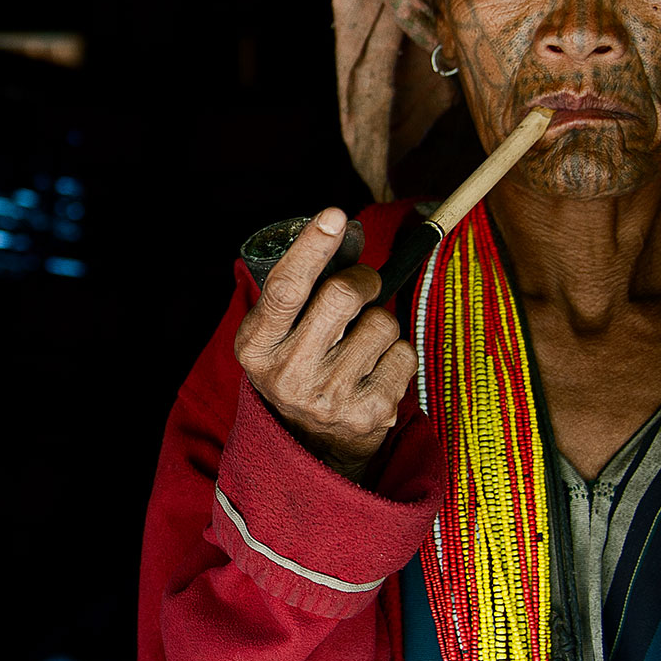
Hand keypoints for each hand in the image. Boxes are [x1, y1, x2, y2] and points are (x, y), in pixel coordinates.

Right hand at [233, 208, 417, 479]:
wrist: (312, 444)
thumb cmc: (299, 365)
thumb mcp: (279, 332)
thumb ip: (303, 288)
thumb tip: (344, 230)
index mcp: (256, 347)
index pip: (286, 288)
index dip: (312, 247)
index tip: (334, 216)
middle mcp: (288, 374)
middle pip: (343, 295)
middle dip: (363, 279)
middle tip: (362, 285)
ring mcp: (330, 397)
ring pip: (382, 322)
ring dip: (380, 322)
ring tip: (360, 345)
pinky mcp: (370, 413)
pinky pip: (405, 352)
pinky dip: (396, 352)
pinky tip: (374, 370)